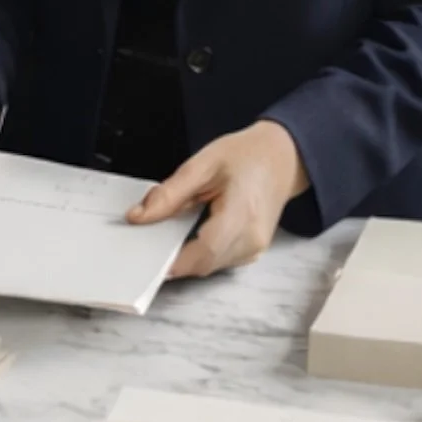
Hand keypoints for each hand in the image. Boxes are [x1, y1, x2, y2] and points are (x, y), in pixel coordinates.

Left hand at [126, 121, 308, 278]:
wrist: (283, 156)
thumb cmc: (248, 155)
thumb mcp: (203, 164)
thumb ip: (170, 193)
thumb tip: (138, 217)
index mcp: (242, 214)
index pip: (202, 252)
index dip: (170, 260)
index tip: (144, 253)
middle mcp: (252, 239)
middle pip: (202, 263)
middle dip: (173, 256)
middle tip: (149, 236)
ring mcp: (254, 249)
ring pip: (209, 266)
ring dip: (186, 254)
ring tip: (173, 228)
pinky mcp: (252, 251)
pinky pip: (219, 261)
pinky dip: (200, 251)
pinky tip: (192, 230)